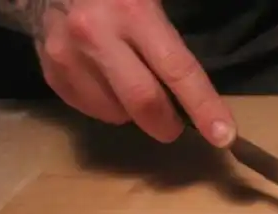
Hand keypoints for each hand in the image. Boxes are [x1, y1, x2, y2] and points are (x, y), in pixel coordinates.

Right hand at [29, 0, 235, 145]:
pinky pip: (94, 111)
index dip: (204, 107)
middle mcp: (96, 34)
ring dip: (134, 112)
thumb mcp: (148, 0)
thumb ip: (171, 42)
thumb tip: (199, 97)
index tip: (224, 136)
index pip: (178, 70)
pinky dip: (110, 106)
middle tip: (174, 124)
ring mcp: (68, 57)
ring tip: (130, 82)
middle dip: (168, 124)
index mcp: (133, 11)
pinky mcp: (53, 75)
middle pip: (145, 103)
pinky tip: (106, 80)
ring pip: (118, 114)